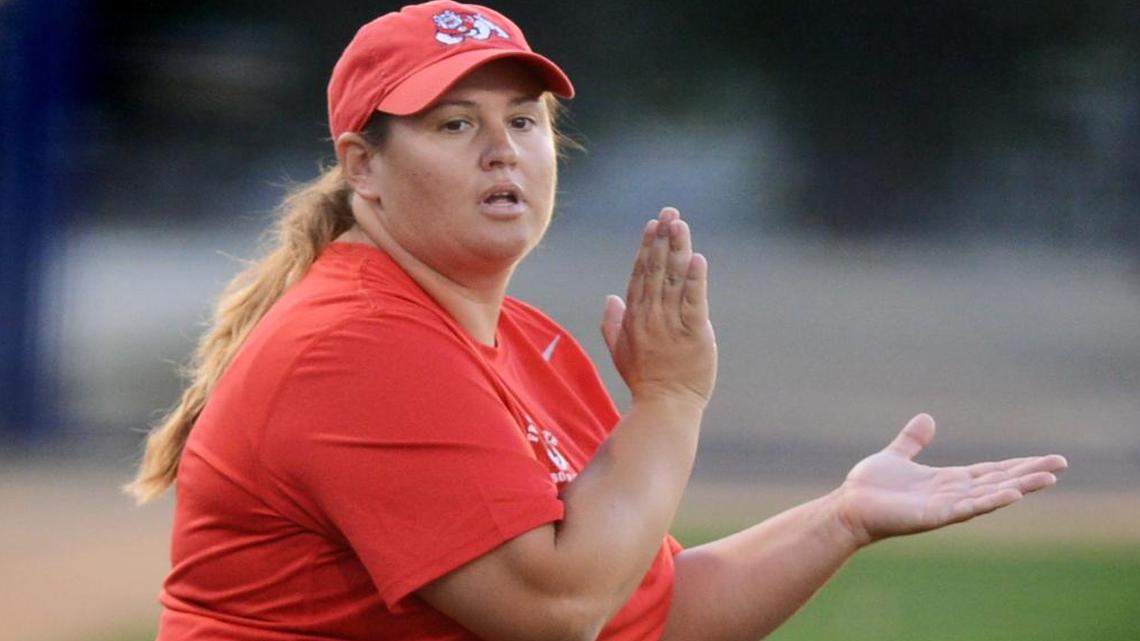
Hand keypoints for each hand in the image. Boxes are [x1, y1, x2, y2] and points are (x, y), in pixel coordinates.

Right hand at [601, 207, 716, 407]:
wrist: (664, 407)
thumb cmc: (644, 381)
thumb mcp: (620, 351)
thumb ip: (612, 323)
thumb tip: (611, 297)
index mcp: (635, 317)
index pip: (640, 274)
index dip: (647, 247)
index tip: (653, 225)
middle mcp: (651, 315)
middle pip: (656, 269)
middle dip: (663, 239)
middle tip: (670, 212)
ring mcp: (671, 323)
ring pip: (674, 279)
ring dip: (677, 249)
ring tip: (680, 224)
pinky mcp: (694, 334)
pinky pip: (694, 301)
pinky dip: (696, 279)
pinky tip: (698, 259)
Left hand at [835, 414, 1067, 546]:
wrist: (848, 508)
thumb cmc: (870, 488)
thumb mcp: (896, 456)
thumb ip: (912, 440)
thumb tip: (926, 417)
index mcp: (947, 481)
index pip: (990, 472)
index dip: (1017, 466)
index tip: (1046, 460)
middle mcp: (952, 494)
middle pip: (999, 482)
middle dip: (1029, 474)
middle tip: (1061, 465)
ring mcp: (945, 507)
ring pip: (990, 495)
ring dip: (1018, 488)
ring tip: (1047, 479)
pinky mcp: (933, 517)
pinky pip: (967, 509)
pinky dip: (989, 501)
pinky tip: (1010, 495)